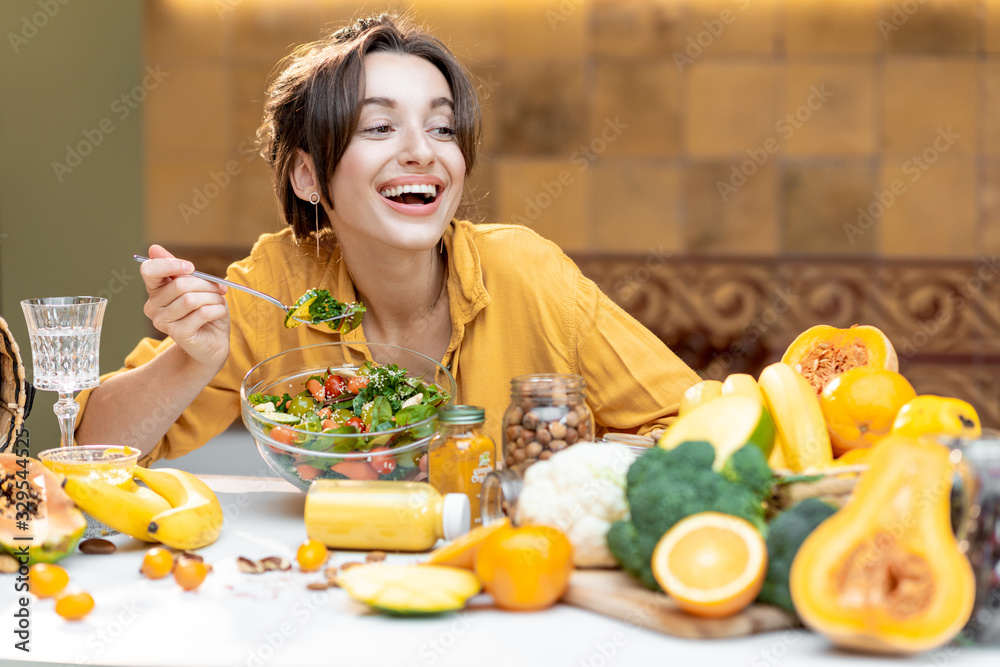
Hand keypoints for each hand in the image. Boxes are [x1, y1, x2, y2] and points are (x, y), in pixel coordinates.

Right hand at [139, 244, 229, 369]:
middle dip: (205, 284)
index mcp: (155, 291)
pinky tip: (219, 314)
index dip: (170, 264)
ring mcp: (163, 322)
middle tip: (218, 290)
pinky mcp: (179, 334)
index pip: (149, 270)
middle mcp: (153, 307)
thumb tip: (154, 248)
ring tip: (218, 303)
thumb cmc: (205, 312)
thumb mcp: (195, 286)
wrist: (213, 342)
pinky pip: (202, 313)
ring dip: (213, 298)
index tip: (191, 267)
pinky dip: (218, 310)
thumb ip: (179, 270)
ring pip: (191, 299)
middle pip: (179, 284)